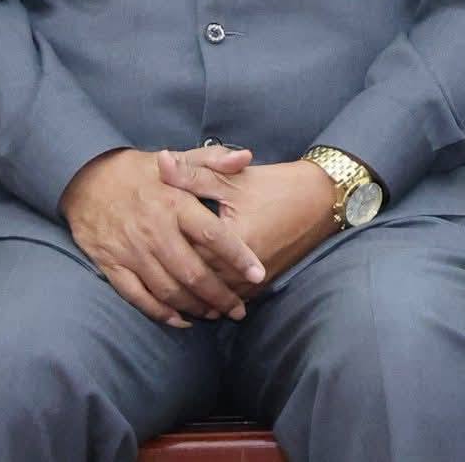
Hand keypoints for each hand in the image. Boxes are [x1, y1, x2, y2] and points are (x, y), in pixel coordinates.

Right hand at [59, 148, 266, 327]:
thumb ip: (214, 160)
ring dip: (195, 307)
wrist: (86, 178)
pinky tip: (180, 320)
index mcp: (175, 202)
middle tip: (238, 310)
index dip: (238, 257)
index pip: (213, 235)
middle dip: (220, 295)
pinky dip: (160, 313)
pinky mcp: (112, 265)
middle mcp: (155, 229)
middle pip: (193, 272)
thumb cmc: (141, 171)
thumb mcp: (179, 157)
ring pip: (168, 290)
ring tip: (215, 315)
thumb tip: (246, 157)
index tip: (259, 274)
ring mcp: (132, 250)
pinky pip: (138, 297)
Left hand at [157, 151, 339, 290]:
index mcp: (232, 239)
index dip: (164, 253)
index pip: (187, 253)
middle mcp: (244, 266)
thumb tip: (161, 161)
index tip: (143, 248)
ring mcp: (257, 277)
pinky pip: (235, 296)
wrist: (321, 199)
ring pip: (218, 295)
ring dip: (195, 298)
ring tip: (170, 297)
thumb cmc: (275, 186)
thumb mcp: (232, 178)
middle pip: (200, 281)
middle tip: (148, 278)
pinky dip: (218, 299)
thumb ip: (193, 174)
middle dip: (175, 283)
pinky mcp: (266, 281)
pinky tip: (204, 302)